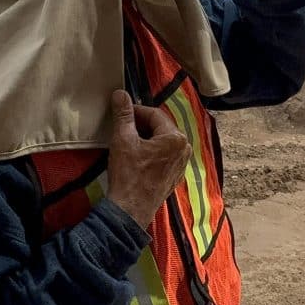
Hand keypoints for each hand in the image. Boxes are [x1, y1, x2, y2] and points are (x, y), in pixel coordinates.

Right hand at [106, 91, 190, 227]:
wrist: (130, 210)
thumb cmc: (128, 175)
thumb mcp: (123, 140)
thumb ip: (123, 115)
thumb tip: (120, 94)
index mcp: (176, 138)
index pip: (154, 114)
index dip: (135, 111)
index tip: (121, 112)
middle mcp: (184, 150)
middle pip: (160, 127)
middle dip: (141, 125)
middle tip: (122, 128)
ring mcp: (181, 165)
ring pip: (161, 142)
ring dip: (145, 138)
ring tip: (127, 142)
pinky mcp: (174, 177)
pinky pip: (163, 157)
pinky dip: (150, 152)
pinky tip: (135, 158)